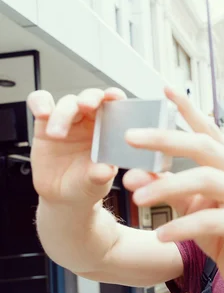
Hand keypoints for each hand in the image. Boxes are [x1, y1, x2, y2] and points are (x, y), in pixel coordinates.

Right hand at [27, 88, 126, 205]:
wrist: (63, 196)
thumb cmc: (87, 185)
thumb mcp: (96, 183)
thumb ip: (100, 175)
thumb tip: (106, 170)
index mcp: (108, 131)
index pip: (114, 107)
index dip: (115, 97)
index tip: (114, 96)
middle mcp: (89, 122)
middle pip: (89, 99)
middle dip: (88, 98)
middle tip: (86, 106)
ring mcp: (67, 121)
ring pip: (66, 102)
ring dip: (62, 113)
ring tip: (56, 135)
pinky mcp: (44, 123)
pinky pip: (41, 103)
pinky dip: (40, 103)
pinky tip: (42, 113)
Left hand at [123, 88, 223, 292]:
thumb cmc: (221, 233)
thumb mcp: (190, 206)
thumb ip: (166, 188)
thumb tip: (133, 176)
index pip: (209, 131)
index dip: (188, 110)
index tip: (165, 90)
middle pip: (205, 147)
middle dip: (165, 139)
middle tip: (129, 138)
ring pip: (207, 179)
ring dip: (167, 186)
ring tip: (137, 199)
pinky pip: (210, 219)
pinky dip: (181, 225)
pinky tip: (160, 234)